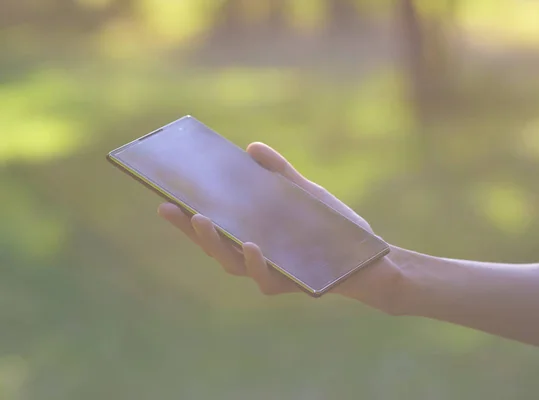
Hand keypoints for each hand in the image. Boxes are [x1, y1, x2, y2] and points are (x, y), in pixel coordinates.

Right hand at [158, 142, 404, 313]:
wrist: (369, 258)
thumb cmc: (333, 227)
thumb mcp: (304, 193)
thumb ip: (279, 173)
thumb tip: (251, 148)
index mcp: (255, 235)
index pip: (215, 228)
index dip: (187, 217)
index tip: (165, 197)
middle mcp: (257, 257)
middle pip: (215, 246)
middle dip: (190, 229)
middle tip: (170, 207)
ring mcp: (273, 272)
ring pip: (234, 264)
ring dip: (215, 243)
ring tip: (200, 219)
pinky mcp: (293, 284)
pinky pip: (268, 278)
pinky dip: (257, 262)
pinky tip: (252, 245)